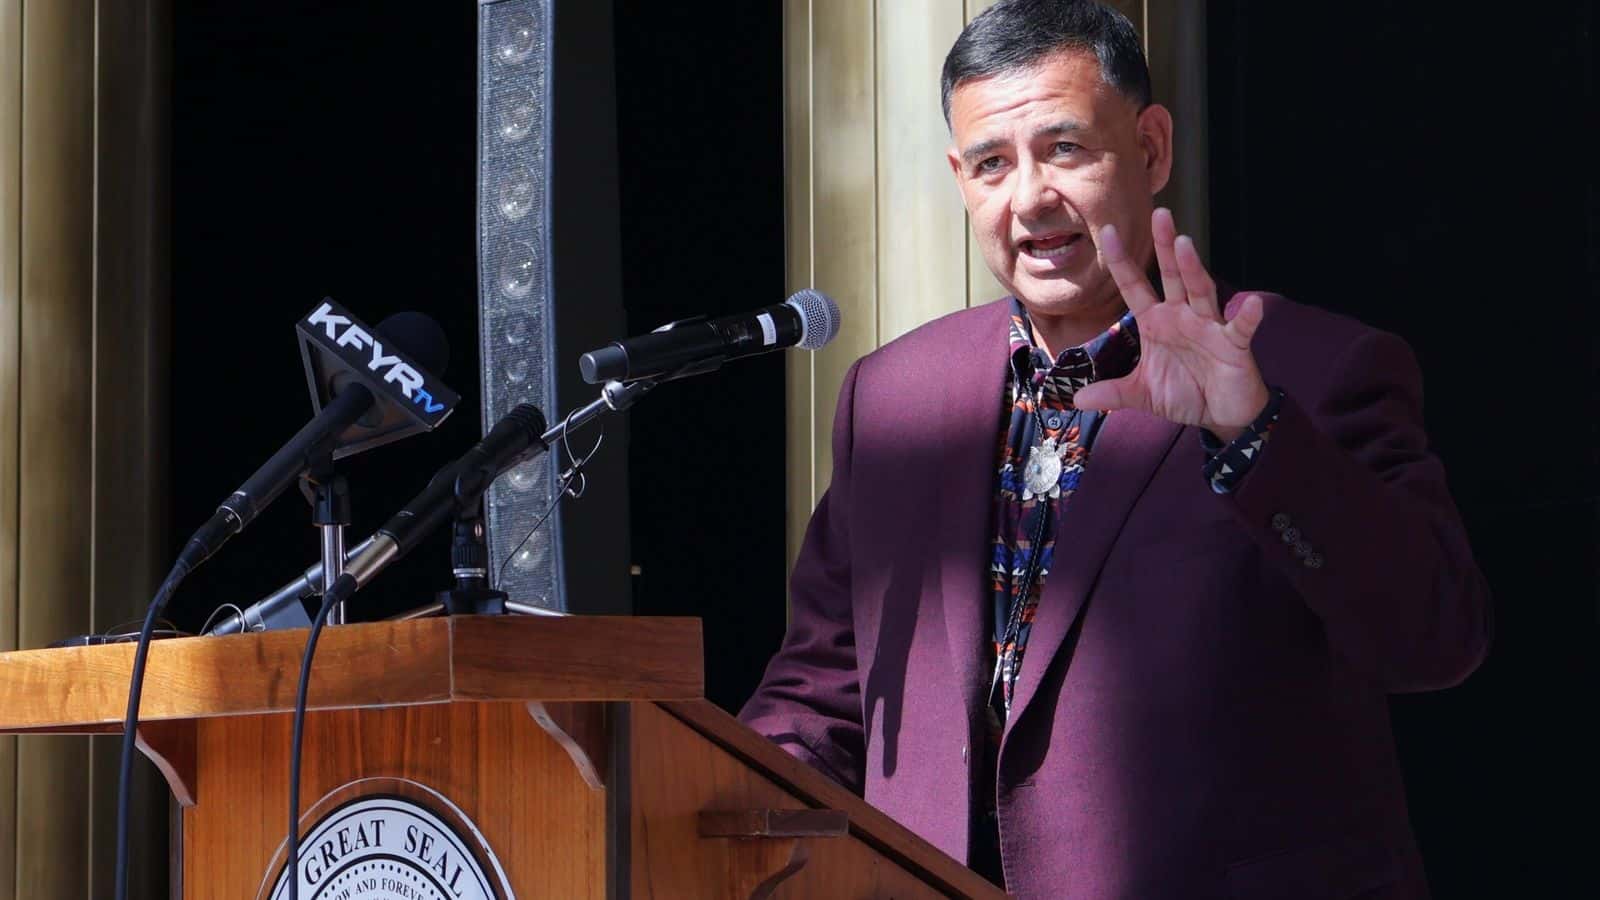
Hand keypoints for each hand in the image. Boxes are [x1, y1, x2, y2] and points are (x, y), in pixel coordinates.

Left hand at [1072, 208, 1268, 440]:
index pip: (1135, 286)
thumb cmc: (1184, 392)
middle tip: (1159, 214)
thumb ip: (1111, 394)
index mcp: (1157, 322)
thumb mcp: (1141, 394)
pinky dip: (1246, 316)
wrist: (1220, 413)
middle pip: (1172, 275)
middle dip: (1165, 246)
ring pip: (1200, 291)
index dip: (1122, 261)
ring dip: (1193, 269)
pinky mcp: (1233, 345)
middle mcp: (1182, 316)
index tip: (1109, 231)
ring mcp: (1209, 327)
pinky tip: (1250, 302)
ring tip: (1184, 243)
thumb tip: (1077, 400)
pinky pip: (1240, 328)